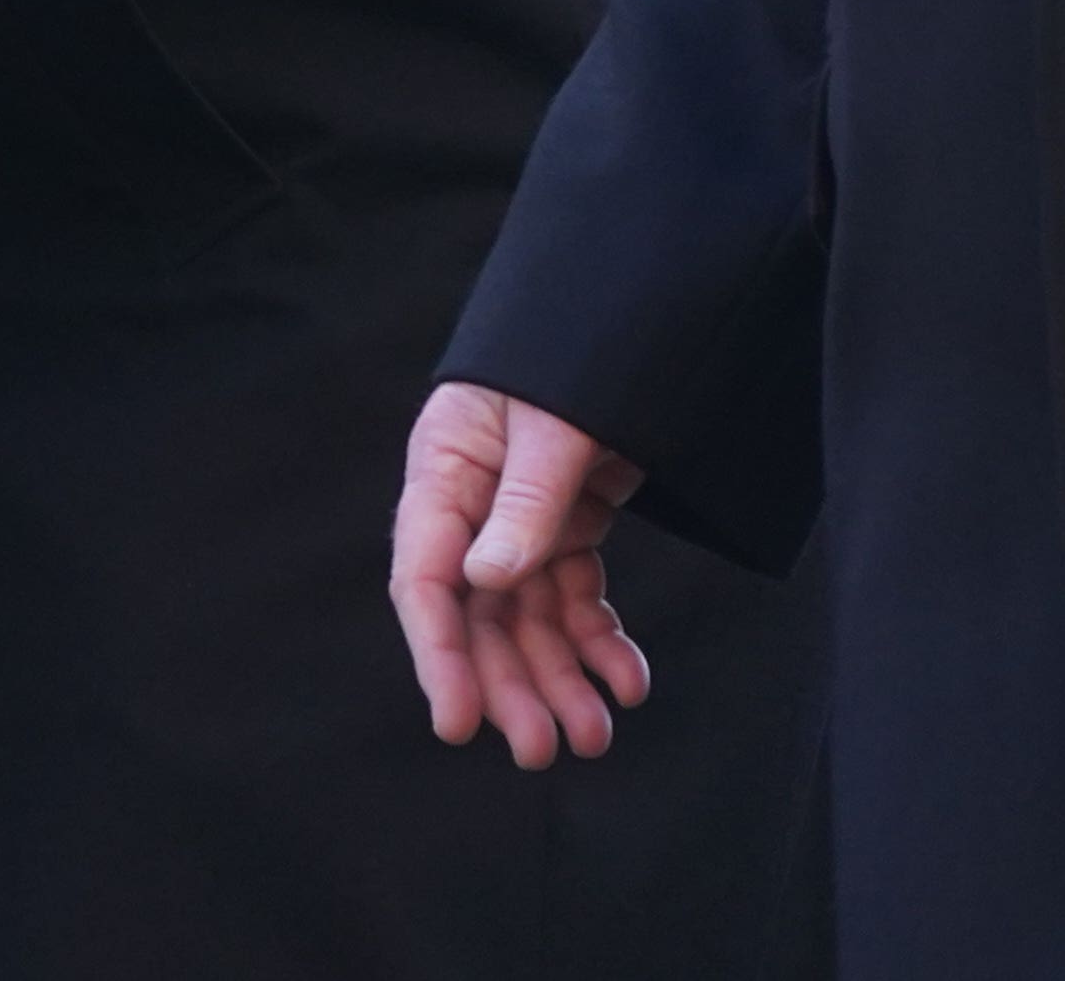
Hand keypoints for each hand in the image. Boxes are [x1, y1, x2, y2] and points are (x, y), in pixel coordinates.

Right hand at [390, 381, 653, 768]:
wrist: (638, 316)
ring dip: (558, 677)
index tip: (458, 723)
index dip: (438, 655)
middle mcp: (472, 502)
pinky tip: (627, 681)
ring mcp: (520, 517)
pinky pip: (574, 597)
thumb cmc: (580, 352)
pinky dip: (598, 642)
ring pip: (528, 618)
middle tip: (543, 749)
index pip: (425, 577)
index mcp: (444, 468)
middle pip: (477, 614)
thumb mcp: (555, 423)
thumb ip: (525, 502)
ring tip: (595, 735)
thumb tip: (484, 582)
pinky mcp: (567, 523)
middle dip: (510, 684)